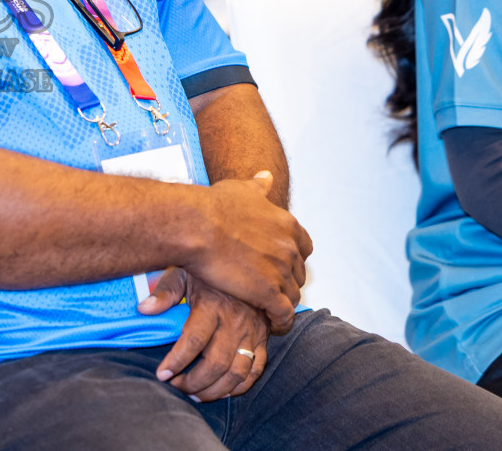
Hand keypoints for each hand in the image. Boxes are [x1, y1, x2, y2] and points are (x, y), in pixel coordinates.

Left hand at [139, 267, 266, 399]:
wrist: (247, 265)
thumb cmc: (207, 271)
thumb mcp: (184, 272)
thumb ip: (165, 291)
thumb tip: (143, 309)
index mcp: (212, 305)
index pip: (194, 340)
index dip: (176, 361)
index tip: (161, 375)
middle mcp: (234, 321)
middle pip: (216, 363)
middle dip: (194, 382)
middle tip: (176, 387)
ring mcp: (252, 332)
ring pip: (237, 372)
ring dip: (215, 390)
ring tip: (195, 395)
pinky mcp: (263, 339)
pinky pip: (256, 370)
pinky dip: (240, 387)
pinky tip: (222, 391)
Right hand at [185, 171, 311, 332]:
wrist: (197, 225)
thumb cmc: (213, 206)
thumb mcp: (241, 189)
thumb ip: (258, 187)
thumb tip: (267, 175)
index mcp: (287, 225)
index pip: (304, 247)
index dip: (292, 258)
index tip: (278, 264)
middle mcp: (290, 248)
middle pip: (299, 273)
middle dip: (287, 281)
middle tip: (271, 288)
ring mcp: (281, 271)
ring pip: (293, 295)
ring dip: (283, 303)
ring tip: (270, 310)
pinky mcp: (270, 293)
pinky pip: (284, 314)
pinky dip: (281, 322)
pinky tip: (273, 326)